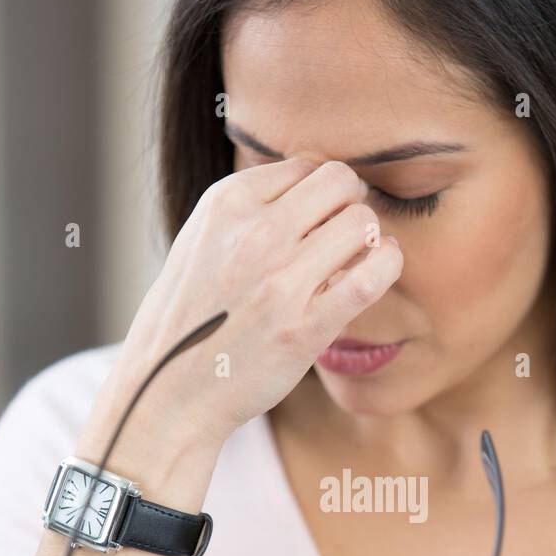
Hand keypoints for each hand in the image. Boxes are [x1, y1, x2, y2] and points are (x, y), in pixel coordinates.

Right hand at [88, 157, 402, 450]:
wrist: (168, 390)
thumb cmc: (192, 316)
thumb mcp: (202, 240)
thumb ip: (251, 209)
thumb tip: (317, 183)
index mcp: (226, 205)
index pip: (305, 165)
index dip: (322, 191)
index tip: (321, 218)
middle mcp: (254, 235)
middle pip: (340, 182)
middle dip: (352, 202)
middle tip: (347, 233)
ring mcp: (280, 282)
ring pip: (361, 222)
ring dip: (370, 237)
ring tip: (358, 257)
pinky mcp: (304, 328)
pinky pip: (371, 277)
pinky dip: (388, 263)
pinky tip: (381, 266)